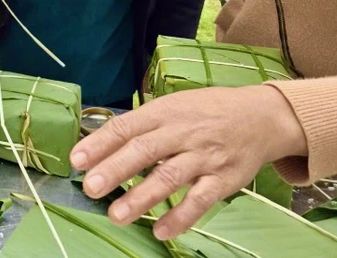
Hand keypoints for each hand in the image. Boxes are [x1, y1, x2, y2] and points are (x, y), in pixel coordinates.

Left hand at [69, 85, 307, 239]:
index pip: (126, 126)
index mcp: (164, 112)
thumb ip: (141, 127)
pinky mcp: (224, 178)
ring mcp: (204, 156)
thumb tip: (100, 147)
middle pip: (144, 150)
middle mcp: (182, 132)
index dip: (100, 143)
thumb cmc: (205, 113)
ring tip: (116, 215)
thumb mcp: (172, 107)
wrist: (260, 116)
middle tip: (90, 187)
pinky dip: (181, 217)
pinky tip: (160, 230)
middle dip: (115, 169)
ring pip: (170, 176)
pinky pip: (200, 199)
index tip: (76, 159)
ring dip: (141, 197)